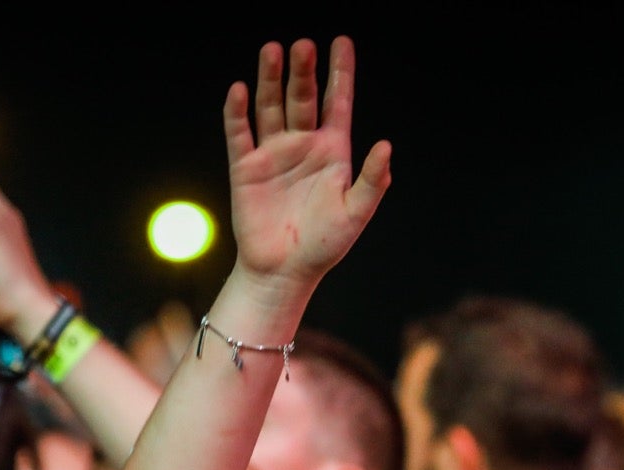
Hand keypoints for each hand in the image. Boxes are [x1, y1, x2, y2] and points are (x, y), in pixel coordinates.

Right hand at [223, 37, 390, 298]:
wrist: (283, 273)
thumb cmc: (324, 246)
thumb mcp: (355, 213)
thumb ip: (372, 180)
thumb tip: (386, 146)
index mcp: (332, 152)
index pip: (337, 103)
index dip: (340, 73)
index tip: (342, 42)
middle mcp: (302, 146)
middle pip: (303, 97)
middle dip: (304, 71)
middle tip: (304, 45)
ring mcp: (273, 154)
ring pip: (271, 106)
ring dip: (271, 79)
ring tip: (273, 51)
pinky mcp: (246, 167)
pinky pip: (240, 132)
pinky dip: (238, 111)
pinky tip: (239, 90)